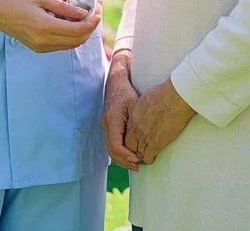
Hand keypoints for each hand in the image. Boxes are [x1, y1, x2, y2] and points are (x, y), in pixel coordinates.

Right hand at [0, 0, 100, 52]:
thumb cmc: (17, 0)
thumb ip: (64, 7)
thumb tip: (83, 12)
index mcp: (45, 27)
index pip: (76, 30)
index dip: (91, 23)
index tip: (98, 14)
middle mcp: (44, 41)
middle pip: (76, 41)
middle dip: (88, 30)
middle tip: (93, 16)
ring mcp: (40, 47)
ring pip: (69, 45)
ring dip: (80, 34)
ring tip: (83, 19)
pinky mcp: (38, 49)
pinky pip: (60, 46)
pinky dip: (69, 37)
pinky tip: (69, 24)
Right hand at [101, 51, 140, 170]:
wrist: (116, 82)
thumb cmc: (127, 91)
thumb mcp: (135, 104)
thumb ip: (137, 122)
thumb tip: (145, 140)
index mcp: (112, 120)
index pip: (116, 145)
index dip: (127, 156)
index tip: (138, 160)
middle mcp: (105, 124)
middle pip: (111, 151)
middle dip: (124, 161)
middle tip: (138, 167)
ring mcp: (104, 125)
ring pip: (110, 149)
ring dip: (121, 159)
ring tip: (135, 164)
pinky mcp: (107, 126)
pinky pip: (111, 144)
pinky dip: (119, 152)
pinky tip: (129, 156)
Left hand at [123, 77, 194, 164]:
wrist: (173, 98)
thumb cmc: (163, 94)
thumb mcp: (146, 98)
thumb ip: (143, 107)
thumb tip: (147, 107)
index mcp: (133, 117)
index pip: (126, 133)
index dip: (130, 139)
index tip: (135, 141)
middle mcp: (136, 128)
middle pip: (129, 145)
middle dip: (133, 149)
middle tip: (139, 151)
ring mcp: (145, 137)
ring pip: (137, 153)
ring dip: (141, 155)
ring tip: (146, 155)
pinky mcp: (155, 143)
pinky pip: (148, 157)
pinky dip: (150, 159)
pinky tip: (153, 157)